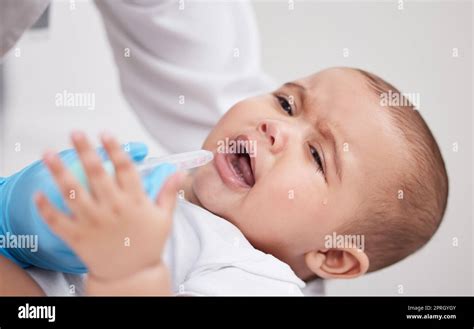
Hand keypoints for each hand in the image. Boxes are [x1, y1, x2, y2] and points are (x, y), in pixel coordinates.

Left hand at [35, 131, 184, 282]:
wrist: (132, 276)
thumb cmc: (148, 245)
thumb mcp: (164, 218)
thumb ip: (169, 192)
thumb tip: (180, 171)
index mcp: (134, 201)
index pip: (124, 168)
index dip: (115, 149)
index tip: (106, 134)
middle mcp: (113, 208)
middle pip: (96, 173)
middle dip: (85, 151)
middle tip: (75, 134)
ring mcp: (93, 222)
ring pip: (73, 192)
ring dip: (59, 172)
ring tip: (48, 155)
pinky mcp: (78, 237)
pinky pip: (58, 221)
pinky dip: (46, 208)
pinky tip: (38, 193)